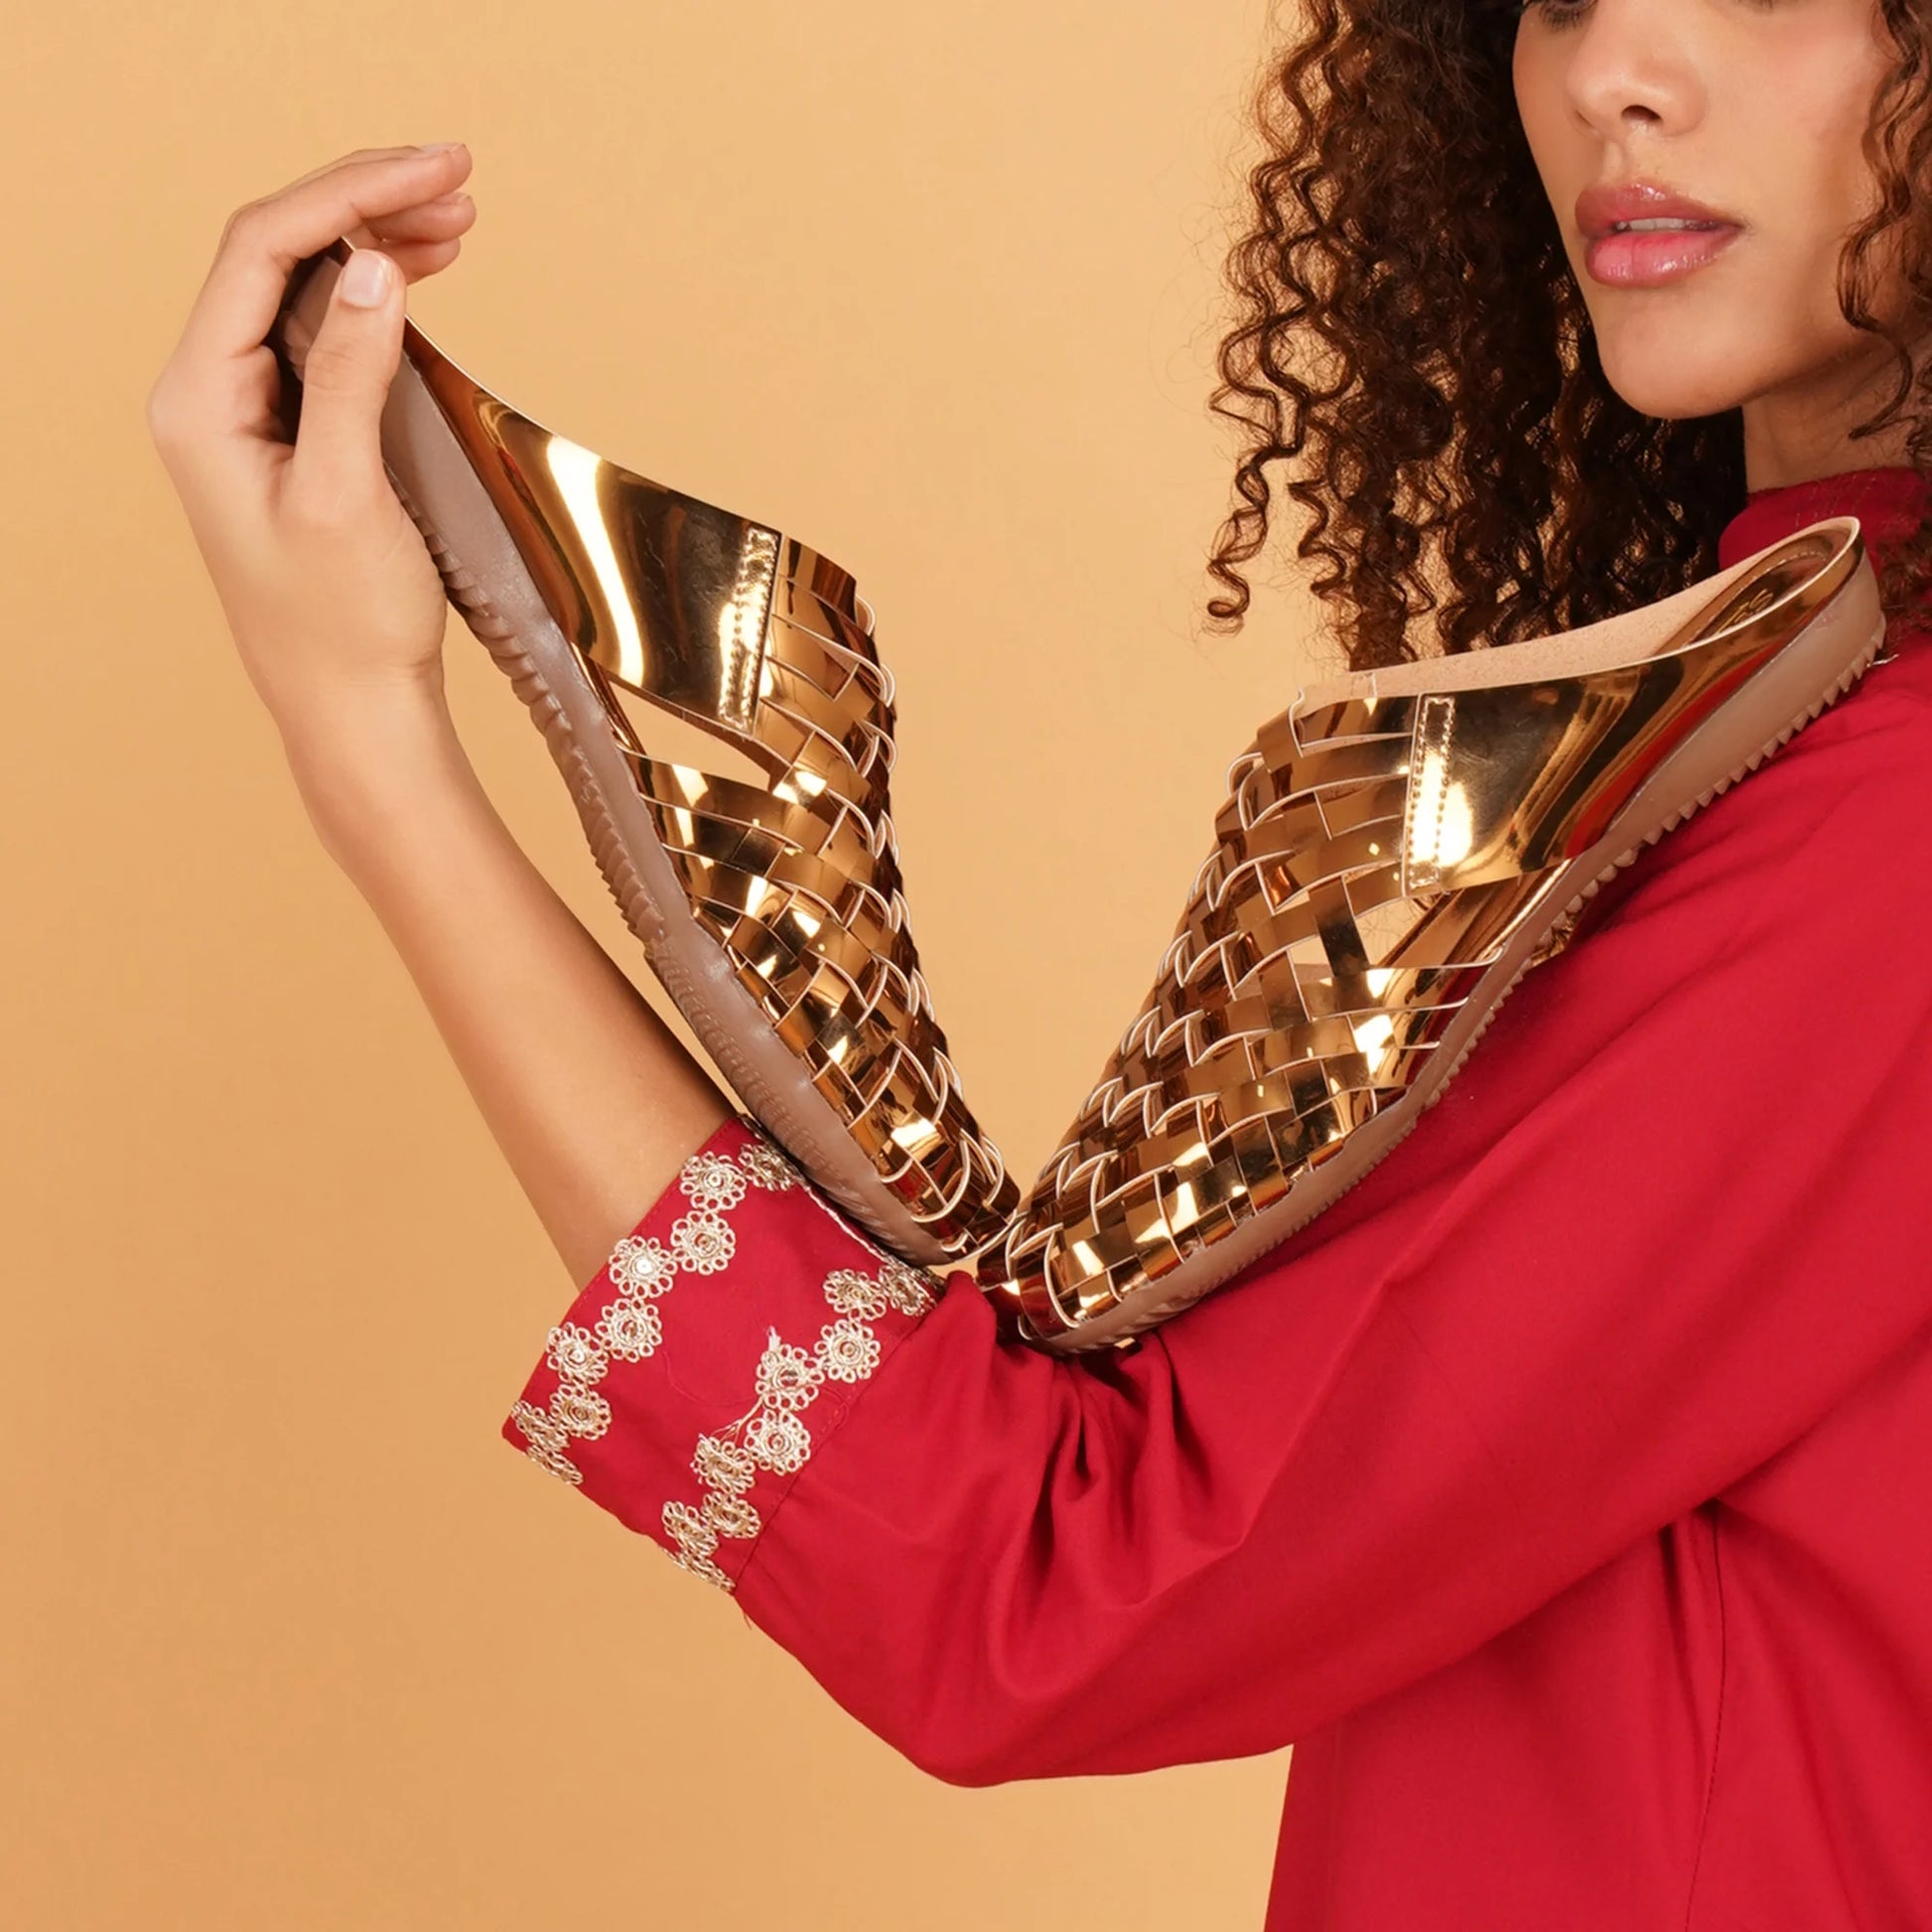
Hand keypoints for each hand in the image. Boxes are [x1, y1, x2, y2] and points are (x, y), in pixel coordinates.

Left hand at [145, 144, 478, 737]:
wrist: (352, 711)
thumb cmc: (343, 627)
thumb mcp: (349, 496)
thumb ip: (351, 375)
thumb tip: (370, 267)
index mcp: (197, 402)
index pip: (262, 250)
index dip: (348, 195)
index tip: (434, 172)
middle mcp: (206, 393)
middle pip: (277, 252)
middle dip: (365, 203)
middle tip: (456, 177)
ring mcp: (245, 412)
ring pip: (301, 287)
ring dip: (376, 242)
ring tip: (455, 218)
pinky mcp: (287, 435)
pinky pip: (321, 335)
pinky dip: (374, 297)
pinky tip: (420, 277)